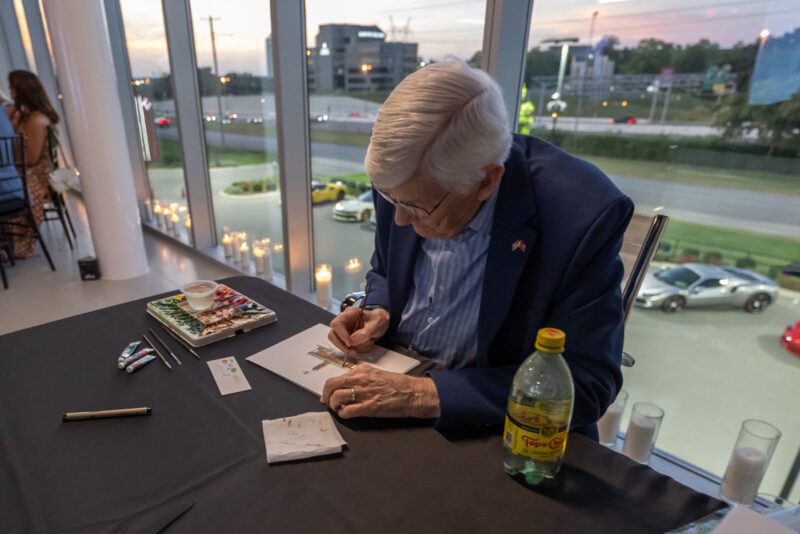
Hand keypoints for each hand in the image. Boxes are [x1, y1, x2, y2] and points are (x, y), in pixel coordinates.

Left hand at [321, 364, 440, 418]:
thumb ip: (361, 377)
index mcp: (361, 370)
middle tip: (327, 402)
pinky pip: (347, 411)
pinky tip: (347, 415)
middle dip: (326, 396)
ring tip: (338, 409)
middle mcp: (360, 379)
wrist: (413, 393)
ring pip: (336, 398)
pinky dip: (343, 414)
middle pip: (331, 385)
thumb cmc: (397, 384)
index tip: (328, 394)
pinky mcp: (369, 407)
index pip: (337, 377)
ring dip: (334, 406)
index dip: (329, 388)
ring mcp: (364, 393)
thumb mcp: (377, 374)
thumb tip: (347, 385)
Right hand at [328, 307, 389, 355]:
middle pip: (333, 335)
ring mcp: (344, 331)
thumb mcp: (376, 324)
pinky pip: (347, 348)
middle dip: (343, 346)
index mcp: (349, 314)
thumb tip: (352, 341)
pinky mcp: (348, 339)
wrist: (381, 322)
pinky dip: (357, 350)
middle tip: (355, 351)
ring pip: (339, 344)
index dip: (341, 335)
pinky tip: (367, 345)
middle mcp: (344, 322)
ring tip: (367, 344)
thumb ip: (365, 332)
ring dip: (352, 349)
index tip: (350, 344)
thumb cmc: (378, 319)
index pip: (336, 324)